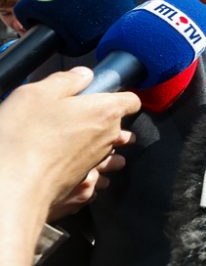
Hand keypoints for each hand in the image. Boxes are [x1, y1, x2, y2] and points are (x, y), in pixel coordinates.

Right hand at [0, 68, 139, 222]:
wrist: (14, 184)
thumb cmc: (25, 137)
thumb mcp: (38, 94)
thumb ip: (66, 81)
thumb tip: (84, 75)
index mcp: (104, 112)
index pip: (131, 101)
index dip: (120, 96)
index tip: (106, 97)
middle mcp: (107, 140)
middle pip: (119, 128)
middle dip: (107, 123)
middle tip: (84, 120)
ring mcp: (97, 166)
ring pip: (110, 156)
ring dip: (102, 151)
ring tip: (82, 146)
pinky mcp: (84, 190)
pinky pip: (95, 181)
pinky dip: (89, 175)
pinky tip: (74, 171)